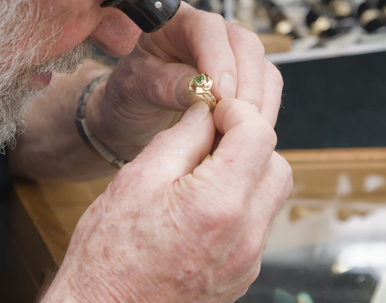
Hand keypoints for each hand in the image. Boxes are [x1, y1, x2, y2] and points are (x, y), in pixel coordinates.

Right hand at [44, 98, 292, 301]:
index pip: (259, 135)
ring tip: (203, 171)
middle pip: (276, 165)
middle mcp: (245, 237)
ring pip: (270, 195)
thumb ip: (180, 139)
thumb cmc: (109, 255)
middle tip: (211, 137)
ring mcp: (247, 262)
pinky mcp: (242, 276)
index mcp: (218, 205)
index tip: (216, 109)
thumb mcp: (137, 179)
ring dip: (247, 172)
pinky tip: (202, 204)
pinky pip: (257, 225)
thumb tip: (205, 113)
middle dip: (249, 142)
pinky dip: (240, 203)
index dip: (238, 112)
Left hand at [90, 3, 282, 159]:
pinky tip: (246, 136)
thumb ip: (164, 85)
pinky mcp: (247, 83)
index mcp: (176, 22)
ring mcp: (233, 57)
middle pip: (245, 45)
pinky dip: (262, 114)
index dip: (218, 58)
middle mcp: (211, 34)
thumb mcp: (134, 88)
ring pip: (263, 69)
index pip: (206, 28)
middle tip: (237, 119)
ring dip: (258, 103)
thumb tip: (201, 90)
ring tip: (240, 133)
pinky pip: (267, 93)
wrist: (135, 116)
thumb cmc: (129, 94)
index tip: (220, 93)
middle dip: (246, 83)